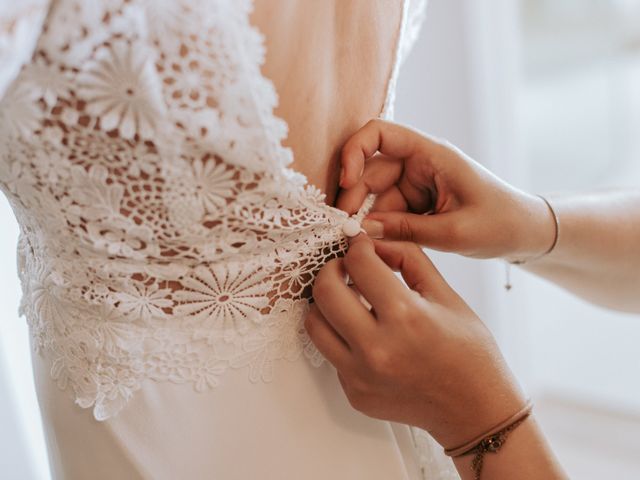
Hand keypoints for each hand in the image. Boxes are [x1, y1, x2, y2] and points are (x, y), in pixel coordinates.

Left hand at [305, 234, 526, 448]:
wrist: (473, 409)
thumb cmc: (467, 352)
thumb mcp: (446, 294)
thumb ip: (408, 258)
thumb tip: (373, 242)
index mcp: (406, 316)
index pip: (359, 263)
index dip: (357, 245)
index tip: (361, 245)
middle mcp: (377, 348)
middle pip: (324, 291)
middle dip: (331, 269)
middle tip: (345, 268)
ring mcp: (360, 375)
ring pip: (315, 324)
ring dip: (325, 305)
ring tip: (348, 299)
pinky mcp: (354, 393)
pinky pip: (330, 353)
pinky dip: (341, 336)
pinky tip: (364, 333)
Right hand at [336, 119, 555, 259]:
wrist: (525, 234)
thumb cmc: (500, 224)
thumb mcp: (453, 232)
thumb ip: (406, 230)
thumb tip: (363, 230)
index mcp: (432, 154)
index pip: (379, 134)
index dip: (354, 152)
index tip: (345, 183)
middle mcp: (420, 163)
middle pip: (371, 169)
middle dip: (355, 196)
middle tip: (344, 228)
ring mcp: (417, 183)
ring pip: (377, 195)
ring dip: (366, 216)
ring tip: (359, 242)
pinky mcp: (417, 202)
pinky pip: (388, 210)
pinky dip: (380, 226)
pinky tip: (376, 245)